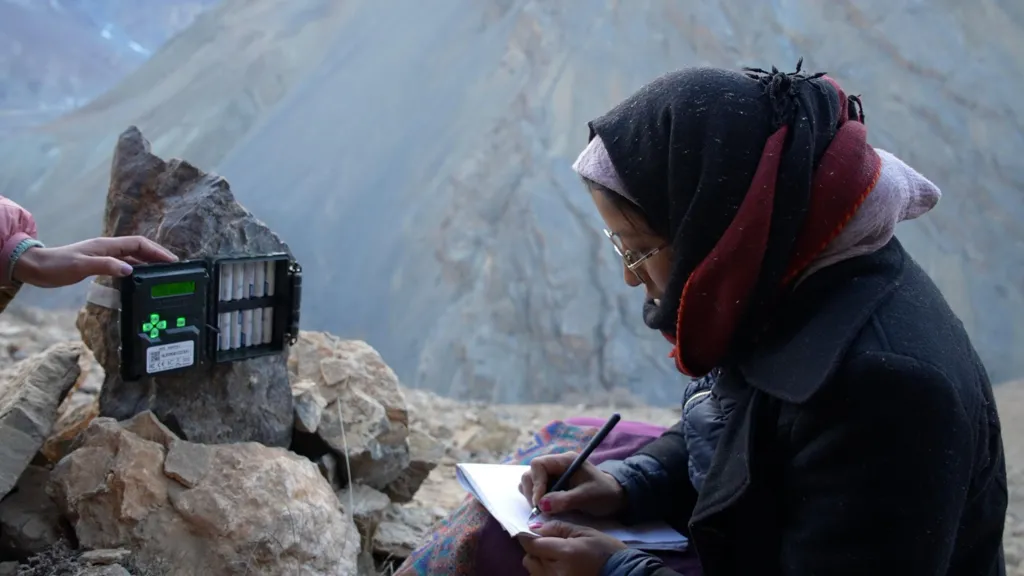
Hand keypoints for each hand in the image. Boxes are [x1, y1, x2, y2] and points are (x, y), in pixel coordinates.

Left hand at [13, 236, 177, 287]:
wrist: (35, 268)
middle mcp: (107, 248)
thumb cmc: (56, 265)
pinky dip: (136, 269)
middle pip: (139, 248)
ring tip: (161, 273)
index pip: (139, 243)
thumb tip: (129, 270)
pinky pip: (123, 264)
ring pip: (132, 256)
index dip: (157, 251)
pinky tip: (140, 278)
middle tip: (173, 268)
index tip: (172, 261)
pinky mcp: (98, 264)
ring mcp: (103, 255)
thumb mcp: (81, 266)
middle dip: (157, 256)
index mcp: (106, 245)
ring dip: (148, 262)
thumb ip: (106, 266)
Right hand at [519, 451, 625, 517]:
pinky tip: (545, 508)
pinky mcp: (551, 486)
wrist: (614, 498)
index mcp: (565, 460)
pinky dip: (535, 499)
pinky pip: (534, 490)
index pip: (539, 464)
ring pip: (529, 481)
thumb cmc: (604, 494)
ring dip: (531, 496)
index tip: (539, 503)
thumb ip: (565, 500)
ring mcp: (552, 475)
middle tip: (540, 510)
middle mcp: (556, 465)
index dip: (536, 483)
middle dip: (532, 491)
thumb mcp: (587, 497)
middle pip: (530, 473)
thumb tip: (541, 504)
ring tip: (543, 510)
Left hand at [520, 520, 626, 575]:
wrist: (624, 574)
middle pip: (529, 559)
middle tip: (551, 547)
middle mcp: (556, 573)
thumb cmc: (607, 552)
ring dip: (540, 564)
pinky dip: (547, 574)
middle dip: (536, 551)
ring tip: (558, 560)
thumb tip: (534, 527)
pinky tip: (561, 569)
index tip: (533, 533)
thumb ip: (558, 528)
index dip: (528, 537)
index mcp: (565, 553)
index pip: (532, 544)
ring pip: (533, 572)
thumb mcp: (585, 532)